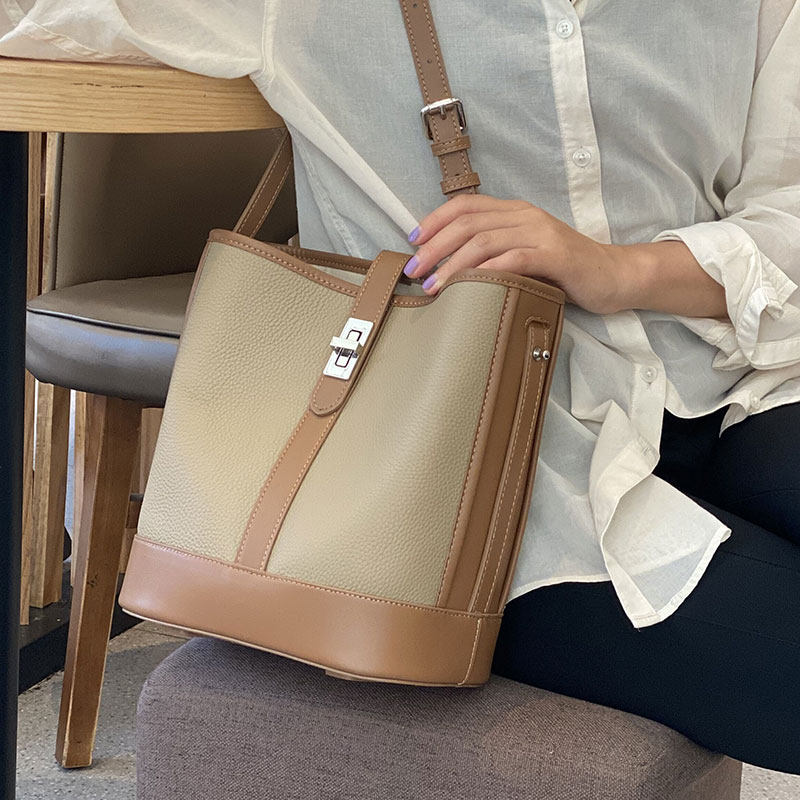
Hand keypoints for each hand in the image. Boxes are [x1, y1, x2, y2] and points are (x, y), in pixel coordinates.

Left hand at [403, 194, 630, 313]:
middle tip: (413, 269)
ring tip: (433, 284)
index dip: (434, 220)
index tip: (412, 241)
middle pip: (467, 223)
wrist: (615, 276)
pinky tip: (470, 285)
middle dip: (434, 246)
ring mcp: (540, 233)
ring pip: (484, 240)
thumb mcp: (525, 255)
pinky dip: (487, 270)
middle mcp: (525, 216)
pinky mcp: (554, 255)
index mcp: (515, 212)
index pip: (465, 205)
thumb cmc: (565, 272)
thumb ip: (495, 254)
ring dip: (452, 263)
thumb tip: (451, 269)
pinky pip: (513, 258)